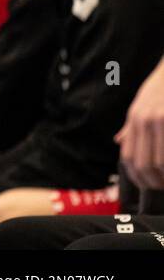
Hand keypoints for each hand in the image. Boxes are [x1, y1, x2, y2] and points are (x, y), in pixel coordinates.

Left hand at [117, 60, 163, 189]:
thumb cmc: (161, 89)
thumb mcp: (142, 105)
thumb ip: (132, 126)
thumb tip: (119, 142)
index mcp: (134, 118)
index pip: (129, 156)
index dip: (137, 177)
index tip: (147, 187)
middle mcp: (144, 120)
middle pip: (144, 164)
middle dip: (154, 183)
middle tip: (162, 190)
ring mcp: (159, 119)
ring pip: (159, 162)